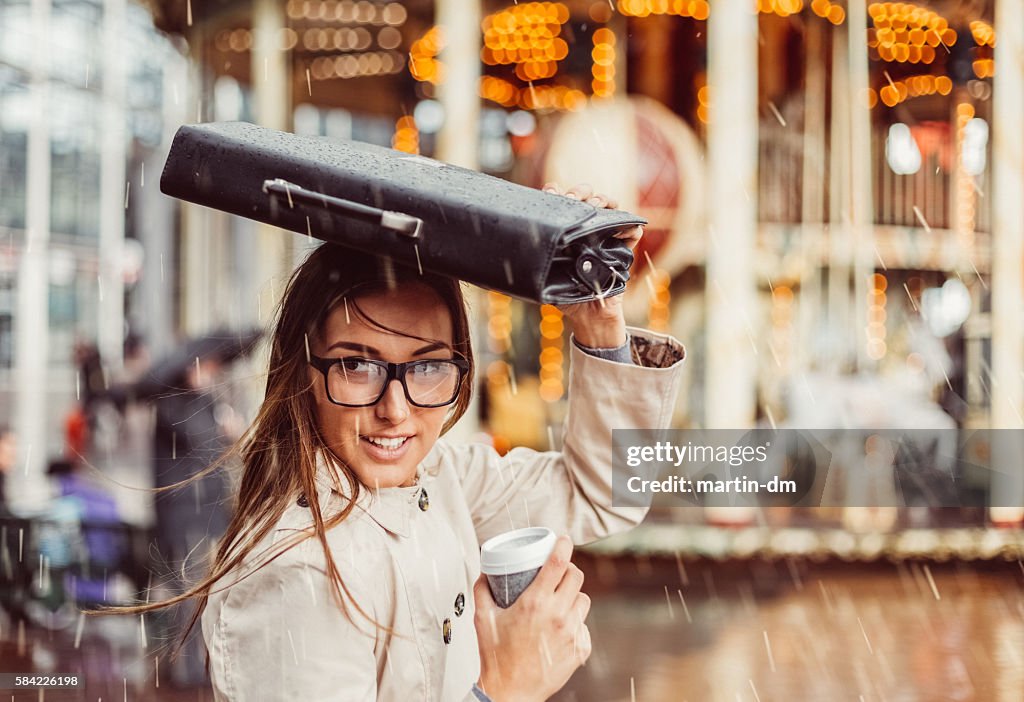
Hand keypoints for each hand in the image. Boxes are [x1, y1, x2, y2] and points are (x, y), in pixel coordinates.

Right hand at [474, 536, 592, 701]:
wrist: (509, 692)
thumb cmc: (496, 657)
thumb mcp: (483, 619)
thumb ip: (482, 590)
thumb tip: (485, 572)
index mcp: (535, 603)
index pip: (558, 563)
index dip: (563, 545)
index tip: (563, 540)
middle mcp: (558, 615)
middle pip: (576, 577)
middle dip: (568, 570)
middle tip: (559, 572)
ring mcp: (571, 633)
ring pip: (584, 600)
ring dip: (573, 596)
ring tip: (560, 601)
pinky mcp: (579, 649)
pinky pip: (584, 626)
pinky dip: (575, 623)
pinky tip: (561, 627)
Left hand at [542, 183, 642, 348]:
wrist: (588, 316)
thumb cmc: (566, 294)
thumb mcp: (547, 274)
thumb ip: (539, 259)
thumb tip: (519, 243)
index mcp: (567, 232)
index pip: (562, 204)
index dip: (557, 193)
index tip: (551, 192)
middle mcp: (587, 230)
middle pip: (586, 198)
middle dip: (580, 192)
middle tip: (574, 199)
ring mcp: (607, 237)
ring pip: (610, 207)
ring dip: (603, 200)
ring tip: (596, 204)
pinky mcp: (624, 250)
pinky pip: (632, 231)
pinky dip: (629, 224)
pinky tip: (620, 223)